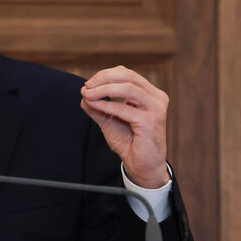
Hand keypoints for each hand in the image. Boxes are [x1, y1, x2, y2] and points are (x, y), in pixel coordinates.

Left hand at [80, 66, 169, 188]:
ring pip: (128, 88)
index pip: (127, 74)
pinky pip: (124, 108)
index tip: (89, 83)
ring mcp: (156, 109)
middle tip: (87, 86)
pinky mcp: (151, 122)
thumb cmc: (130, 142)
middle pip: (128, 76)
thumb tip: (84, 91)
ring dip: (104, 89)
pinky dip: (106, 105)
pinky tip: (95, 105)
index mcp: (150, 93)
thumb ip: (97, 105)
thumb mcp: (109, 119)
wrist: (142, 166)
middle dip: (104, 78)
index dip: (106, 75)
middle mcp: (156, 98)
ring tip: (88, 94)